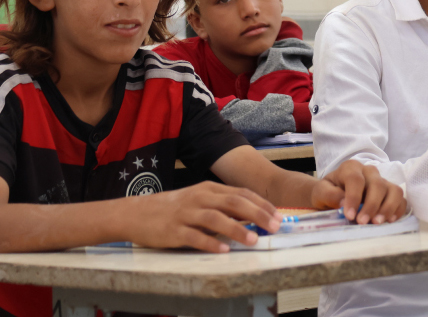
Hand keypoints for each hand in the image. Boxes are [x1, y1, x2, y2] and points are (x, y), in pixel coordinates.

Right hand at [125, 181, 282, 252]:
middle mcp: (200, 198)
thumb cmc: (173, 208)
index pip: (240, 193)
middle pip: (232, 202)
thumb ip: (222, 205)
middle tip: (274, 226)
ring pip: (215, 219)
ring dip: (236, 229)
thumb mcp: (199, 200)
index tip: (278, 214)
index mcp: (208, 189)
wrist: (137, 213)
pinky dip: (210, 244)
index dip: (260, 203)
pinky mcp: (174, 231)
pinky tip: (223, 251)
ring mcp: (186, 214)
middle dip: (256, 214)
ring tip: (253, 240)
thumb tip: (251, 217)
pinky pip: (194, 237)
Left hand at [310, 160, 405, 224]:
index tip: (349, 215)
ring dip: (388, 208)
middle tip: (362, 222)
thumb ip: (329, 194)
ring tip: (377, 223)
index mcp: (351, 168)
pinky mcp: (390, 192)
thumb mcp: (321, 192)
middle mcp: (369, 171)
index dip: (354, 197)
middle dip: (371, 205)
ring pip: (393, 190)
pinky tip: (389, 221)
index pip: (355, 179)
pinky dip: (398, 210)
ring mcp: (382, 181)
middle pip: (377, 184)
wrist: (333, 195)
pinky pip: (401, 199)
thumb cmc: (328, 192)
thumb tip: (343, 201)